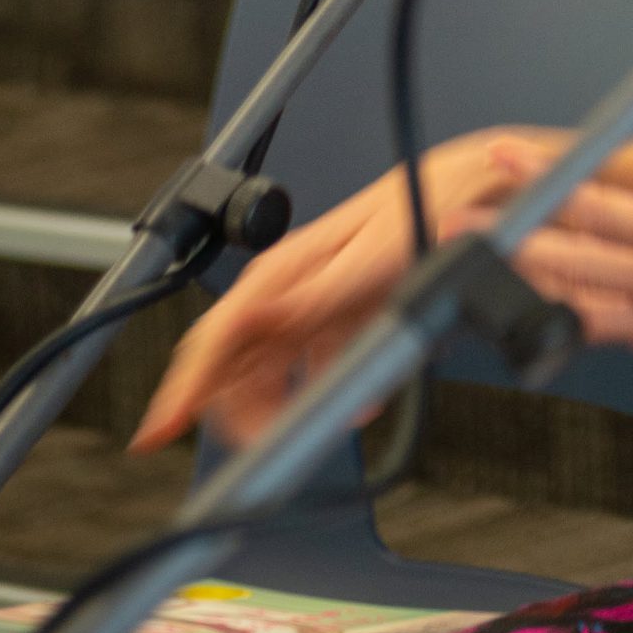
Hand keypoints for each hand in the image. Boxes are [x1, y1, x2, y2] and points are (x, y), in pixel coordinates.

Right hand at [130, 131, 556, 449]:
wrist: (473, 185)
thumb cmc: (424, 205)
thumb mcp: (372, 257)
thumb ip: (312, 294)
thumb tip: (256, 317)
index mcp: (284, 271)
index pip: (215, 338)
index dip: (183, 388)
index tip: (159, 431)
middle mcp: (290, 287)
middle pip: (234, 363)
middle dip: (232, 412)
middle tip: (253, 448)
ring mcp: (315, 302)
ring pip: (270, 370)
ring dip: (278, 407)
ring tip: (297, 434)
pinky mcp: (343, 312)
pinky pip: (315, 364)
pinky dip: (324, 391)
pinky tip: (349, 408)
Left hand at [506, 71, 632, 349]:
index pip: (599, 210)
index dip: (542, 183)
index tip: (501, 162)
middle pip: (577, 271)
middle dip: (512, 246)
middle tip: (462, 229)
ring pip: (593, 313)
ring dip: (539, 290)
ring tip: (492, 274)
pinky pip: (629, 334)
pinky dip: (585, 322)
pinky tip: (570, 309)